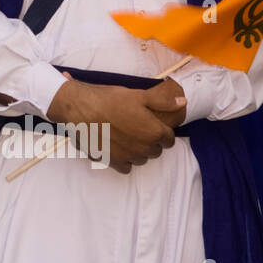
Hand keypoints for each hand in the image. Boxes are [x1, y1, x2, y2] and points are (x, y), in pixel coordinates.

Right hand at [46, 76, 181, 174]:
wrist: (79, 108)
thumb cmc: (108, 99)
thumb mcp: (138, 95)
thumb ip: (162, 101)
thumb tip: (182, 103)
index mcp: (153, 132)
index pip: (169, 139)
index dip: (161, 131)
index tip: (151, 124)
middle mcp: (144, 148)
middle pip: (156, 150)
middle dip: (150, 141)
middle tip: (137, 127)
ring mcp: (128, 157)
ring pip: (141, 158)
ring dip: (137, 150)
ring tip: (125, 135)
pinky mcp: (112, 162)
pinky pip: (126, 167)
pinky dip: (124, 159)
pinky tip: (116, 146)